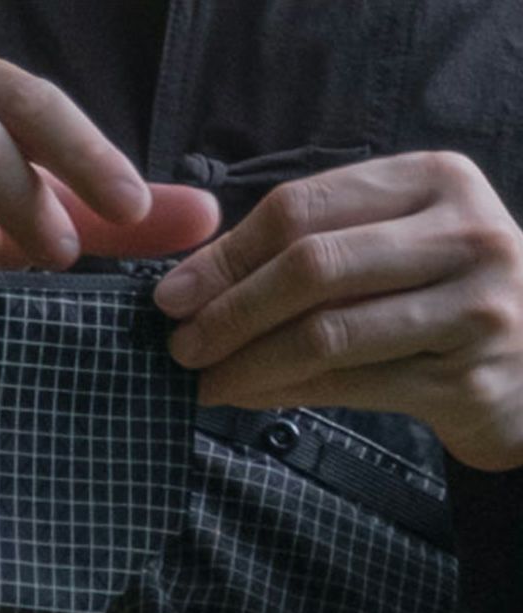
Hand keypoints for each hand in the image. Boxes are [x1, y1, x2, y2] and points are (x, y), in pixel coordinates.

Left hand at [154, 151, 522, 470]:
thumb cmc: (438, 294)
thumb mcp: (389, 246)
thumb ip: (312, 246)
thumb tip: (197, 283)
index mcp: (432, 182)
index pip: (302, 208)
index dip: (226, 255)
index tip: (172, 295)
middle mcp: (462, 234)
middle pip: (311, 266)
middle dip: (229, 311)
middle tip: (180, 345)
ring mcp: (474, 307)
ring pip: (326, 333)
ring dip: (246, 361)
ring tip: (202, 380)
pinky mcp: (467, 378)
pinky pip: (349, 385)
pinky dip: (282, 392)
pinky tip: (245, 397)